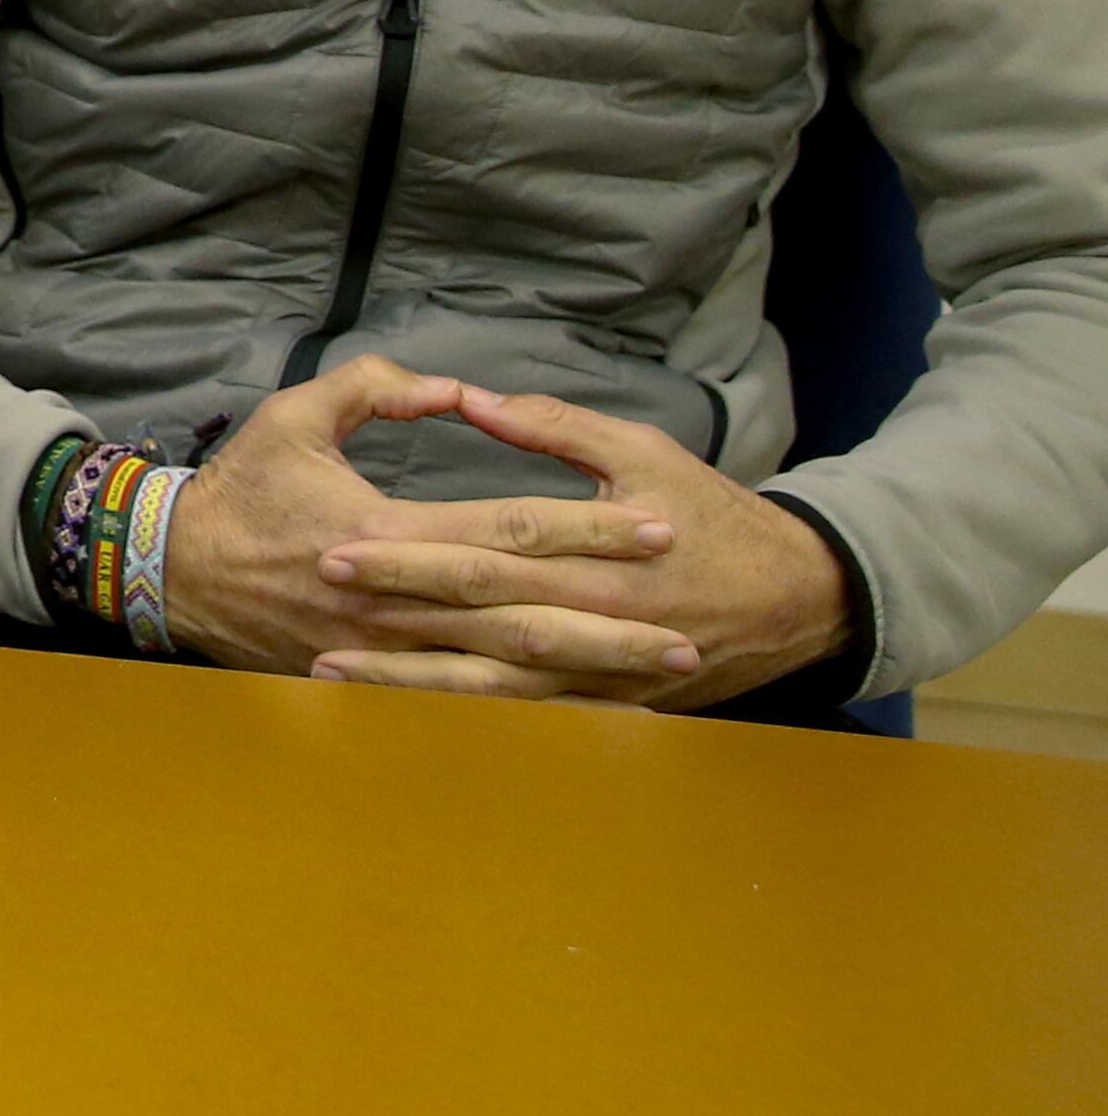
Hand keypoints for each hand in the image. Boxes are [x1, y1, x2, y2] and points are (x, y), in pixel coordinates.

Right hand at [159, 356, 689, 693]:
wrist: (171, 570)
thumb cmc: (239, 491)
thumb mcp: (295, 416)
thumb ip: (375, 390)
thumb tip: (452, 387)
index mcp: (384, 532)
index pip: (508, 529)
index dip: (588, 528)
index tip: (659, 527)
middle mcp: (395, 602)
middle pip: (526, 614)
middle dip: (613, 624)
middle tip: (690, 629)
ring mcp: (385, 653)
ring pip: (506, 669)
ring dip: (588, 675)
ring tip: (659, 678)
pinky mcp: (374, 682)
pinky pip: (466, 702)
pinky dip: (531, 709)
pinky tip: (585, 712)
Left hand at [311, 382, 850, 709]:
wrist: (800, 600)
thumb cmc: (714, 514)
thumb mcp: (643, 452)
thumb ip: (554, 428)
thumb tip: (469, 396)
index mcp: (596, 563)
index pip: (483, 558)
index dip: (408, 556)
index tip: (336, 546)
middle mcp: (593, 628)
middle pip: (475, 626)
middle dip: (390, 622)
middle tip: (315, 609)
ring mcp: (600, 678)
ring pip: (491, 688)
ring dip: (411, 684)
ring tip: (334, 673)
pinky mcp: (608, 704)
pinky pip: (525, 719)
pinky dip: (464, 719)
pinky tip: (404, 714)